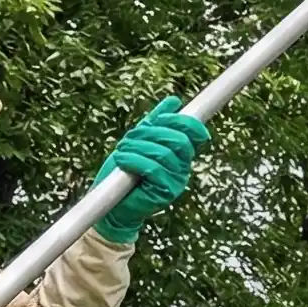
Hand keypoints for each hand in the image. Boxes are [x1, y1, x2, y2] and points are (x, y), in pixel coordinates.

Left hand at [93, 96, 207, 243]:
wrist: (112, 205)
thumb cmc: (124, 172)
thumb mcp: (139, 141)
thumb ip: (155, 122)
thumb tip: (174, 101)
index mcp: (182, 153)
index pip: (196, 133)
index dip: (182, 121)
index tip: (161, 119)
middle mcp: (184, 167)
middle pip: (180, 140)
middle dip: (152, 132)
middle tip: (130, 136)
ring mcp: (176, 182)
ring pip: (163, 153)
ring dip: (137, 146)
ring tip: (121, 150)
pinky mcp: (165, 194)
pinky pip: (153, 169)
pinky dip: (134, 160)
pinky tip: (121, 160)